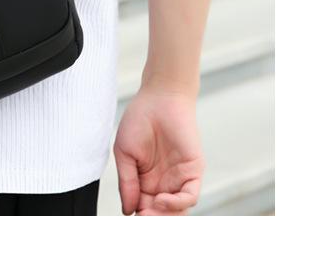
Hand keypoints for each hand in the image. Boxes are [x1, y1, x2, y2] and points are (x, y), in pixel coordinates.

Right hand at [114, 85, 203, 214]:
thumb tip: (127, 210)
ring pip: (177, 211)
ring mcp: (179, 178)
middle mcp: (164, 183)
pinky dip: (177, 203)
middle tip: (141, 220)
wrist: (159, 96)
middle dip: (152, 221)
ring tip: (149, 215)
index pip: (143, 207)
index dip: (138, 215)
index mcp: (146, 180)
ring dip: (164, 217)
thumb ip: (126, 182)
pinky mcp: (193, 171)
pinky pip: (189, 196)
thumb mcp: (124, 152)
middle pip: (161, 214)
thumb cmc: (139, 119)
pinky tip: (162, 200)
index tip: (130, 218)